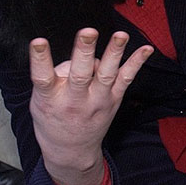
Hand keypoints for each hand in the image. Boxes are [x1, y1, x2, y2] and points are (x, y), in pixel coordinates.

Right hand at [28, 28, 152, 184]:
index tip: (39, 42)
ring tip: (120, 35)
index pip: (42, 77)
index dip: (40, 59)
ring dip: (114, 53)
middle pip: (80, 74)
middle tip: (88, 32)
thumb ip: (53, 78)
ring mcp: (97, 101)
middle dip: (85, 51)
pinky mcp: (113, 100)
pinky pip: (126, 79)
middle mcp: (75, 100)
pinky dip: (137, 63)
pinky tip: (146, 49)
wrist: (72, 152)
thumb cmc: (53, 120)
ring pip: (107, 75)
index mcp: (50, 99)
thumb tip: (77, 57)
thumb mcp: (40, 103)